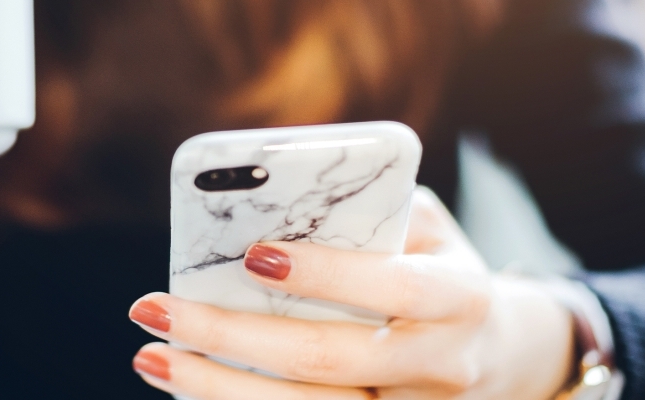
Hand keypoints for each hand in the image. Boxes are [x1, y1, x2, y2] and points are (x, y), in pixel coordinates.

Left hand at [128, 188, 575, 398]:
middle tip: (157, 308)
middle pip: (330, 359)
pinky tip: (185, 384)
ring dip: (218, 389)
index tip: (253, 256)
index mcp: (459, 297)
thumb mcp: (426, 228)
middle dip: (234, 336)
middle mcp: (440, 363)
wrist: (493, 350)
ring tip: (152, 357)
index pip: (394, 288)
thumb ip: (373, 208)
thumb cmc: (434, 268)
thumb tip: (281, 195)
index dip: (328, 275)